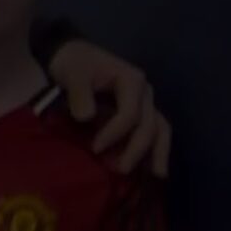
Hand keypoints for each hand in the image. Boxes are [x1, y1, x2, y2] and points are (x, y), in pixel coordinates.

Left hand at [49, 40, 169, 177]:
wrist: (71, 55)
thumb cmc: (73, 63)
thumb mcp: (73, 73)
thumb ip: (80, 93)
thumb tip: (87, 117)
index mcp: (132, 81)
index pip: (130, 114)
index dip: (115, 133)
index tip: (95, 148)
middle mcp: (145, 93)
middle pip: (149, 125)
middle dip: (136, 149)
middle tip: (120, 170)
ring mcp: (144, 103)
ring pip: (159, 129)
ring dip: (157, 153)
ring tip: (155, 176)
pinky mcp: (138, 112)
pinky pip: (152, 131)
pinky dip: (154, 149)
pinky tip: (151, 169)